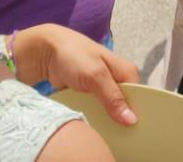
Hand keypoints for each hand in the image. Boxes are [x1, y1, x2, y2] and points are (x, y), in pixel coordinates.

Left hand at [13, 24, 138, 125]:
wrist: (43, 51)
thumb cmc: (73, 56)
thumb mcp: (95, 76)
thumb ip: (113, 97)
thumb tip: (132, 120)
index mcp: (125, 70)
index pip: (139, 96)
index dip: (136, 112)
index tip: (132, 129)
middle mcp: (116, 78)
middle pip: (124, 104)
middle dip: (120, 117)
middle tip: (116, 132)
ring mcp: (100, 86)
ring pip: (109, 108)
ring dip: (105, 118)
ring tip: (102, 129)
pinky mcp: (87, 92)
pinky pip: (95, 109)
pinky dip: (93, 115)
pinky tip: (91, 124)